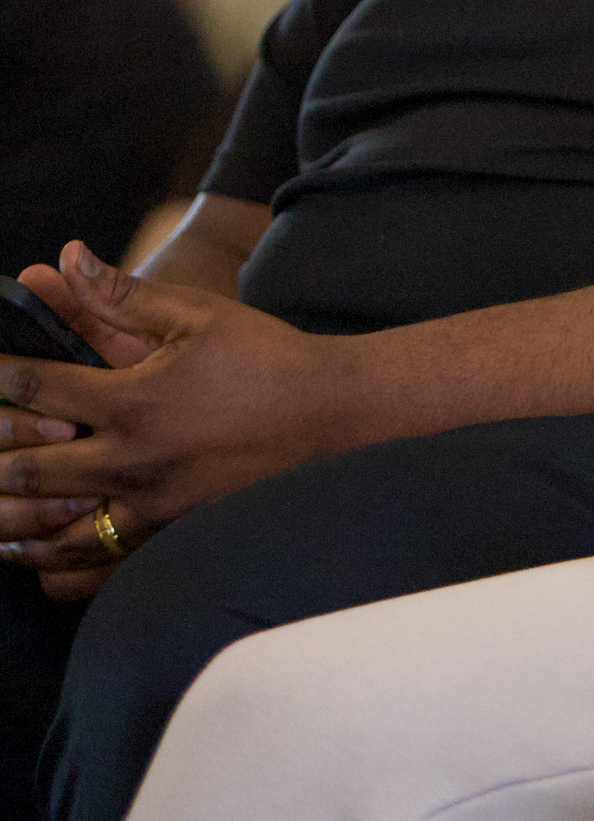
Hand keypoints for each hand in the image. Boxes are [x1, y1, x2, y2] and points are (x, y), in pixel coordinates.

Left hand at [0, 244, 347, 574]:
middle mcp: (132, 459)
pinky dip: (52, 563)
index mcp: (134, 399)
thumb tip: (65, 257)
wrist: (334, 415)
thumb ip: (120, 293)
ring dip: (8, 515)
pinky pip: (93, 563)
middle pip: (26, 468)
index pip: (35, 388)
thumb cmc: (267, 358)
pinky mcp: (168, 532)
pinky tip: (30, 553)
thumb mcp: (197, 315)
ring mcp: (148, 503)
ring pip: (49, 526)